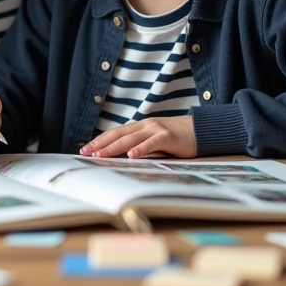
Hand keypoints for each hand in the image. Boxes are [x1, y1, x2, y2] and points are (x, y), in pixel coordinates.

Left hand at [80, 116, 196, 159]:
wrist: (201, 130)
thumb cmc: (176, 139)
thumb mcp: (154, 142)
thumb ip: (140, 147)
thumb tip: (121, 159)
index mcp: (139, 128)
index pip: (115, 133)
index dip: (100, 140)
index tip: (85, 150)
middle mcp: (145, 126)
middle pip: (118, 134)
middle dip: (100, 144)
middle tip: (85, 153)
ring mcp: (156, 129)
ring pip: (131, 138)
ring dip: (114, 147)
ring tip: (101, 155)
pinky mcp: (168, 136)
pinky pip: (152, 142)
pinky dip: (141, 148)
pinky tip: (132, 155)